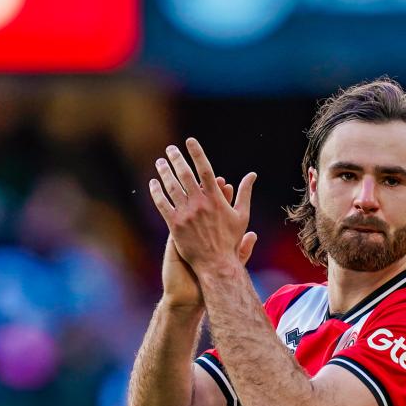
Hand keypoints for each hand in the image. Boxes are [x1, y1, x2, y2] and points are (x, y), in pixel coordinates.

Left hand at [150, 143, 256, 278]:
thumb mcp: (242, 215)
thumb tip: (252, 174)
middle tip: (170, 149)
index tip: (189, 141)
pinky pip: (162, 204)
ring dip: (164, 172)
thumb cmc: (230, 240)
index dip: (197, 153)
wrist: (216, 264)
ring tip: (160, 162)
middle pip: (185, 175)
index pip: (205, 170)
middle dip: (176, 159)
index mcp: (216, 199)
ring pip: (171, 187)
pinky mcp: (174, 225)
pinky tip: (153, 183)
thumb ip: (244, 192)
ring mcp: (186, 214)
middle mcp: (200, 204)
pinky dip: (156, 192)